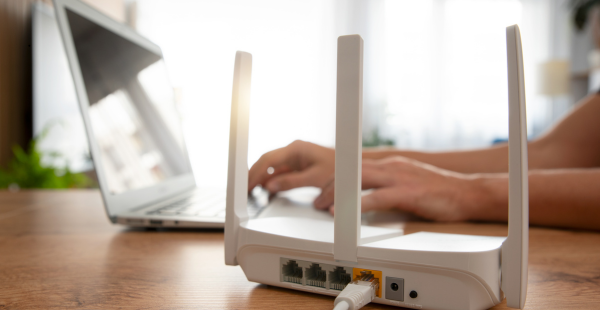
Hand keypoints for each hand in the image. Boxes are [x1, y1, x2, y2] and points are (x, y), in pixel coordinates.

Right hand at [248, 140, 334, 192]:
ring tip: (251, 190)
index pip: (269, 160)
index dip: (255, 173)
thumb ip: (291, 182)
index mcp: (296, 149)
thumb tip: (270, 186)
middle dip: (254, 174)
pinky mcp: (298, 165)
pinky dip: (272, 180)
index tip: (248, 184)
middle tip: (244, 188)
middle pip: (267, 161)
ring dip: (262, 177)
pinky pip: (280, 171)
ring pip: (272, 167)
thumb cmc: (338, 169)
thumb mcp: (314, 178)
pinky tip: (266, 188)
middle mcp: (293, 150)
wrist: (352, 168)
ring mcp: (295, 157)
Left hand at [315, 156, 489, 221]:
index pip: (356, 167)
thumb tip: (367, 197)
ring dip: (338, 194)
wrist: (469, 193)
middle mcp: (392, 167)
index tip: (325, 191)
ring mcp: (400, 178)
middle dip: (331, 186)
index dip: (337, 178)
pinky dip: (358, 205)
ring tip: (325, 207)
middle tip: (318, 203)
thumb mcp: (408, 182)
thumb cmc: (440, 192)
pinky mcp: (409, 193)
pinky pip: (378, 197)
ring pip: (359, 180)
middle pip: (352, 171)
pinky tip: (347, 213)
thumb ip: (388, 186)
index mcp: (391, 164)